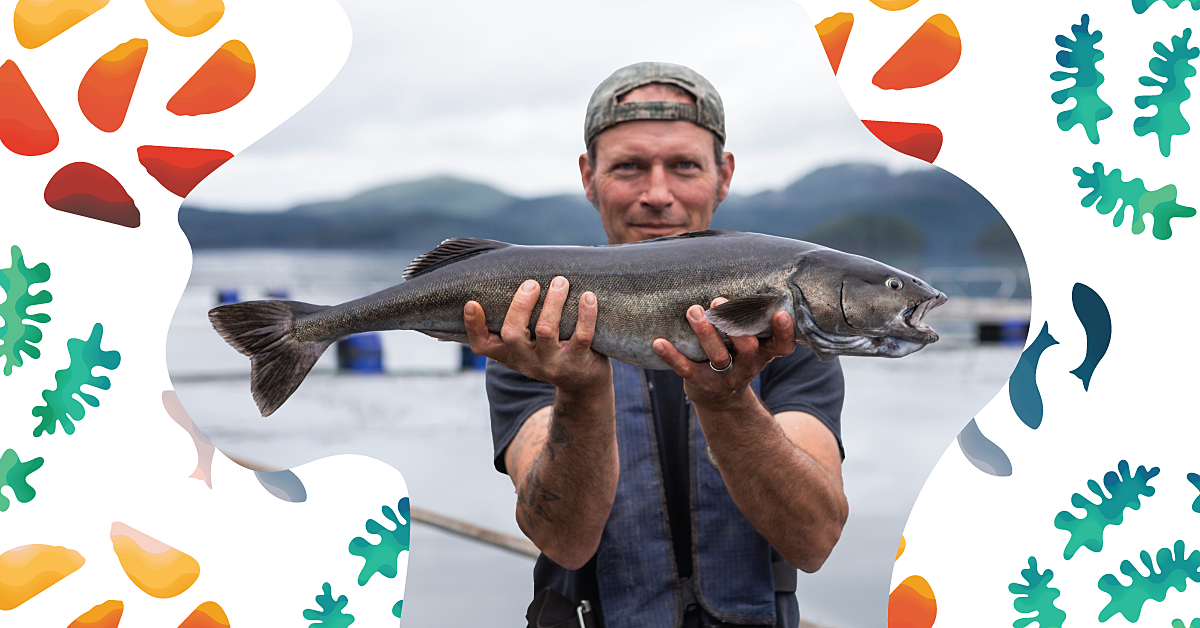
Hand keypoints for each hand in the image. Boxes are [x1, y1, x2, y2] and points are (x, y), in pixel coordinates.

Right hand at [464, 276, 610, 394]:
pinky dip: (585, 315)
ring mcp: (552, 363)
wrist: (583, 385)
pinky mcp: (578, 362)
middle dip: (521, 305)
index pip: (482, 345)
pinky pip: (581, 336)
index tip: (472, 303)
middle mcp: (527, 360)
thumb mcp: (528, 345)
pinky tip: (587, 297)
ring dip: (553, 302)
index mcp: (510, 354)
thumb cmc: (551, 351)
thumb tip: (511, 276)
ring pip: (545, 331)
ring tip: (560, 282)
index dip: (473, 326)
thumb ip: (517, 321)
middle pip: (513, 334)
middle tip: (532, 283)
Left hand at [652, 298, 794, 408]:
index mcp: (763, 353)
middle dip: (734, 325)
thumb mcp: (753, 343)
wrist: (721, 398)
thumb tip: (750, 277)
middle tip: (718, 302)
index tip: (780, 314)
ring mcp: (724, 376)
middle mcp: (747, 366)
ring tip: (693, 311)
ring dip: (705, 333)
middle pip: (747, 348)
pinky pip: (685, 369)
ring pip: (717, 357)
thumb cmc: (737, 356)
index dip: (784, 332)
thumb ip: (752, 321)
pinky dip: (671, 356)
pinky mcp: (700, 382)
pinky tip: (658, 342)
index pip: (781, 346)